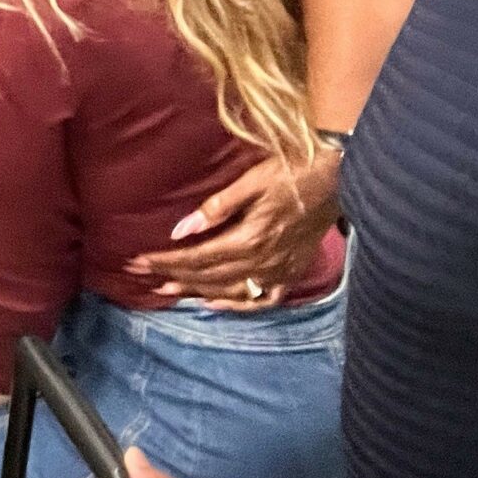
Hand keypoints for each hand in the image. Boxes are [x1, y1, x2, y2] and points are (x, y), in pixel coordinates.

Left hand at [125, 150, 341, 306]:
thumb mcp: (251, 182)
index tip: (139, 261)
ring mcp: (279, 271)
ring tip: (168, 290)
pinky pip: (262, 299)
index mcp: (250, 238)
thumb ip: (216, 208)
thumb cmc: (292, 173)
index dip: (166, 260)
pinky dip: (238, 305)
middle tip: (140, 275)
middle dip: (172, 275)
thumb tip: (181, 229)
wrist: (339, 179)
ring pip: (230, 290)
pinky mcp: (292, 272)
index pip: (198, 257)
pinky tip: (216, 305)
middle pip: (209, 276)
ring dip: (197, 291)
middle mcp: (263, 261)